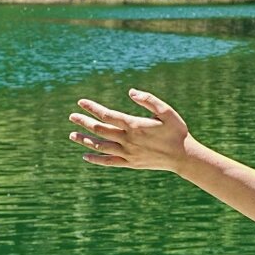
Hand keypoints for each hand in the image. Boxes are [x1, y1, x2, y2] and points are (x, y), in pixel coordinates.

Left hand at [68, 89, 193, 173]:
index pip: (107, 115)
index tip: (81, 102)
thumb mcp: (167, 111)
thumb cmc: (176, 130)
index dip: (92, 108)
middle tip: (72, 116)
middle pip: (100, 129)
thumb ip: (149, 100)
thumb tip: (131, 91)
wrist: (182, 156)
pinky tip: (85, 156)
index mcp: (135, 125)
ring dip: (85, 140)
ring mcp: (127, 153)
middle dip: (84, 122)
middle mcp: (128, 140)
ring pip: (100, 146)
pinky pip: (108, 162)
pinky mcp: (130, 163)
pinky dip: (95, 159)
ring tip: (72, 134)